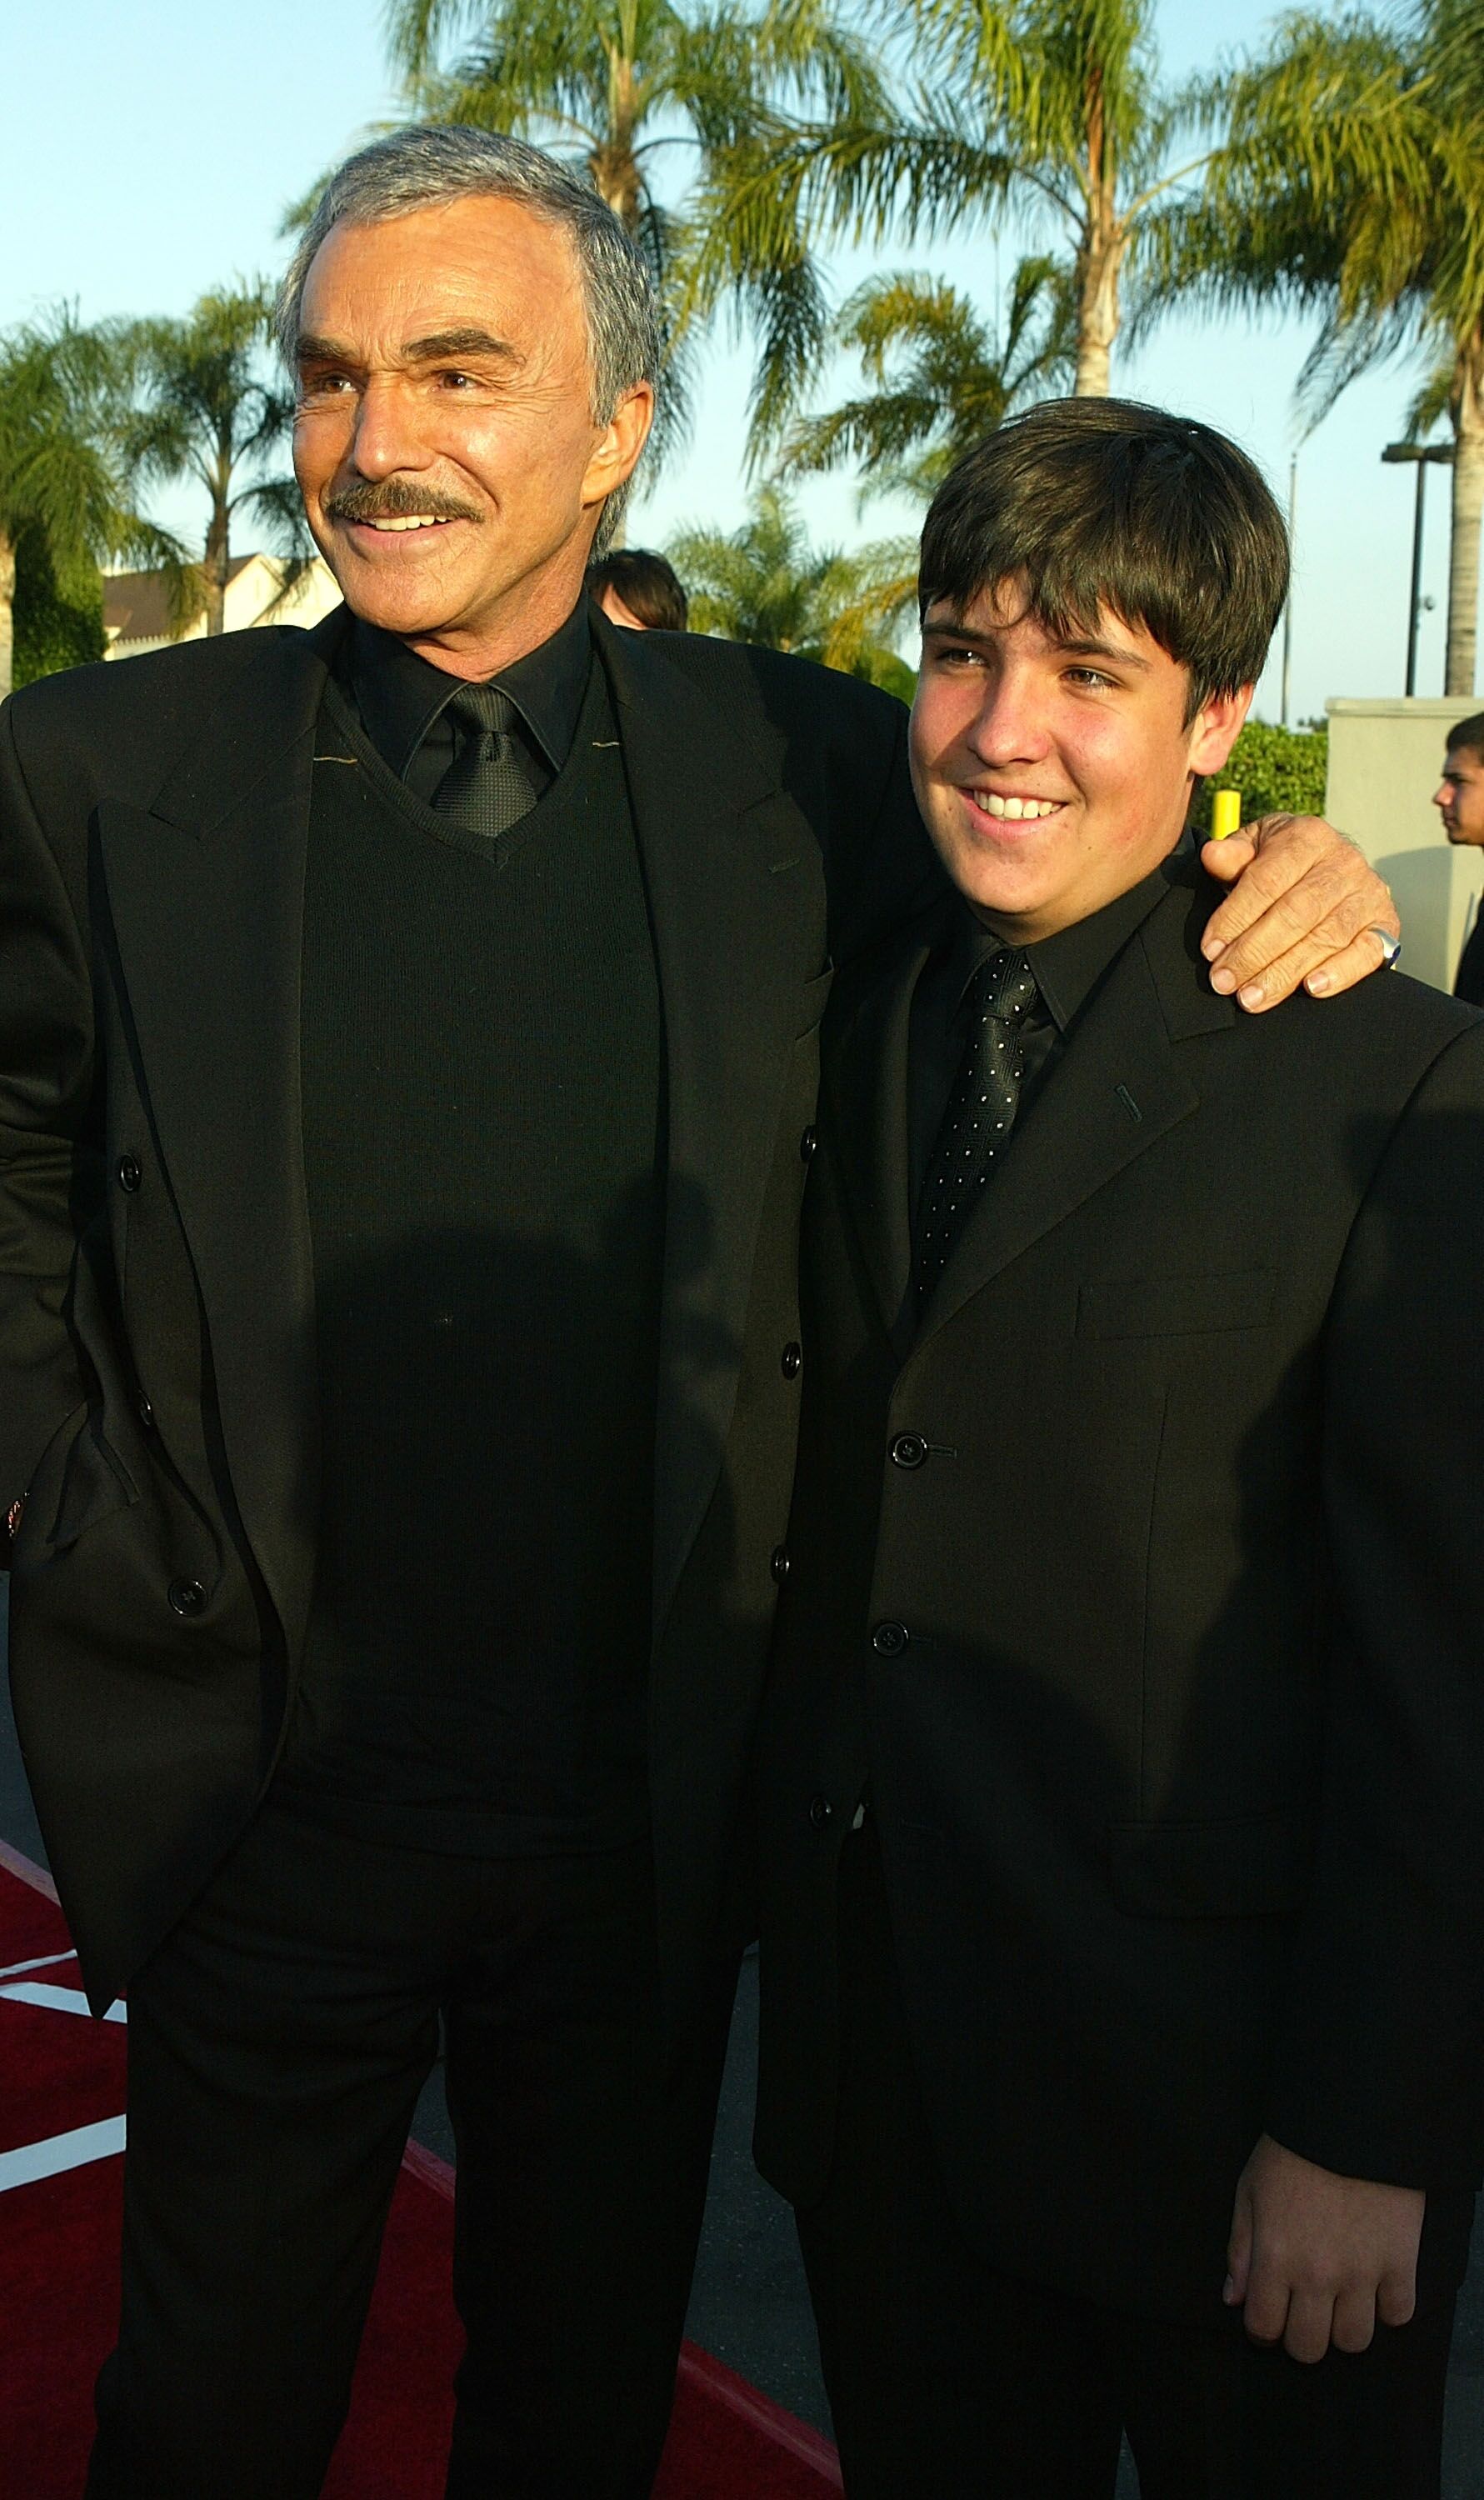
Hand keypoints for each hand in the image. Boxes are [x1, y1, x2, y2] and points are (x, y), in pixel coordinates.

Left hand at [1200, 814, 1398, 1011]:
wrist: (1333, 869)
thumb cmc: (1283, 863)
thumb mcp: (1256, 848)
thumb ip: (1234, 855)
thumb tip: (1212, 856)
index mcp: (1308, 837)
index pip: (1266, 880)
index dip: (1235, 917)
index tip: (1211, 949)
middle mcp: (1343, 862)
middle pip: (1295, 913)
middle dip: (1254, 952)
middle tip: (1225, 981)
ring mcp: (1368, 893)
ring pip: (1325, 937)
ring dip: (1284, 972)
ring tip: (1252, 997)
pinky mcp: (1386, 924)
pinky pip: (1366, 952)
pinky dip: (1340, 973)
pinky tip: (1311, 989)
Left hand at [1224, 2133, 1423, 2362]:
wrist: (1351, 2120)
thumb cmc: (1292, 2152)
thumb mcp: (1250, 2189)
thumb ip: (1240, 2247)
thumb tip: (1234, 2298)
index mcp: (1275, 2256)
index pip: (1264, 2328)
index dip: (1263, 2329)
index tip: (1269, 2316)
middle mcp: (1317, 2275)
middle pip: (1309, 2348)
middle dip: (1302, 2336)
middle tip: (1305, 2310)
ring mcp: (1362, 2274)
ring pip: (1354, 2341)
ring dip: (1345, 2328)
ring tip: (1342, 2301)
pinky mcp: (1401, 2263)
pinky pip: (1399, 2314)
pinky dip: (1389, 2308)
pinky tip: (1378, 2286)